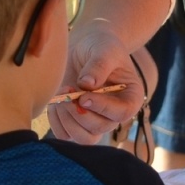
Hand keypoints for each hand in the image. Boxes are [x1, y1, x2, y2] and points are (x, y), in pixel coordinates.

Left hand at [47, 22, 145, 143]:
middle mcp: (113, 114)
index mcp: (130, 98)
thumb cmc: (101, 46)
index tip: (83, 95)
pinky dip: (56, 120)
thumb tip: (86, 85)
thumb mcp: (105, 50)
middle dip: (80, 113)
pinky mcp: (75, 120)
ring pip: (83, 138)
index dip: (102, 107)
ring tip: (60, 96)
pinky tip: (55, 101)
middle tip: (67, 90)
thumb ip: (99, 65)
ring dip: (68, 119)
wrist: (86, 46)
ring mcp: (95, 119)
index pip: (122, 113)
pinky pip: (65, 133)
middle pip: (100, 129)